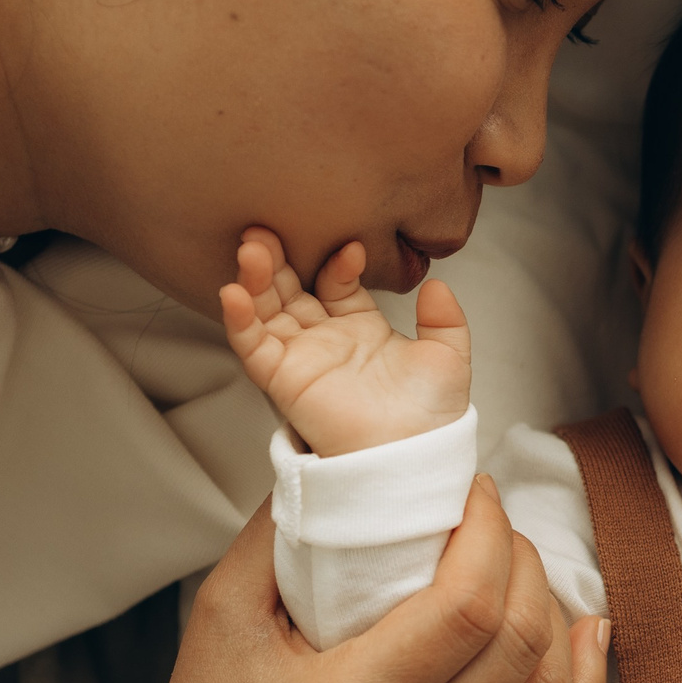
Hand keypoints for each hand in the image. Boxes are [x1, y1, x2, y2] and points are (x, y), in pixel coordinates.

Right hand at [140, 481, 609, 682]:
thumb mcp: (221, 619)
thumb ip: (282, 532)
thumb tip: (347, 458)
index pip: (466, 608)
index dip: (490, 536)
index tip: (477, 496)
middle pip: (519, 645)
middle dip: (525, 563)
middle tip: (498, 530)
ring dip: (557, 619)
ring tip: (528, 575)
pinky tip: (583, 639)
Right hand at [219, 225, 471, 456]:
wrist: (415, 455)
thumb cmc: (431, 417)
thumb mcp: (448, 358)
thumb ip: (445, 320)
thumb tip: (438, 285)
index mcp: (361, 330)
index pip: (337, 282)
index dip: (339, 263)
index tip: (352, 248)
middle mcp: (326, 341)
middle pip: (291, 289)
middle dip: (279, 259)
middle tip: (269, 227)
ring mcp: (301, 359)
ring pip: (266, 310)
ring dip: (255, 279)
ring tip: (252, 248)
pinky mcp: (282, 381)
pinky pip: (252, 348)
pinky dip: (239, 321)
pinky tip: (234, 293)